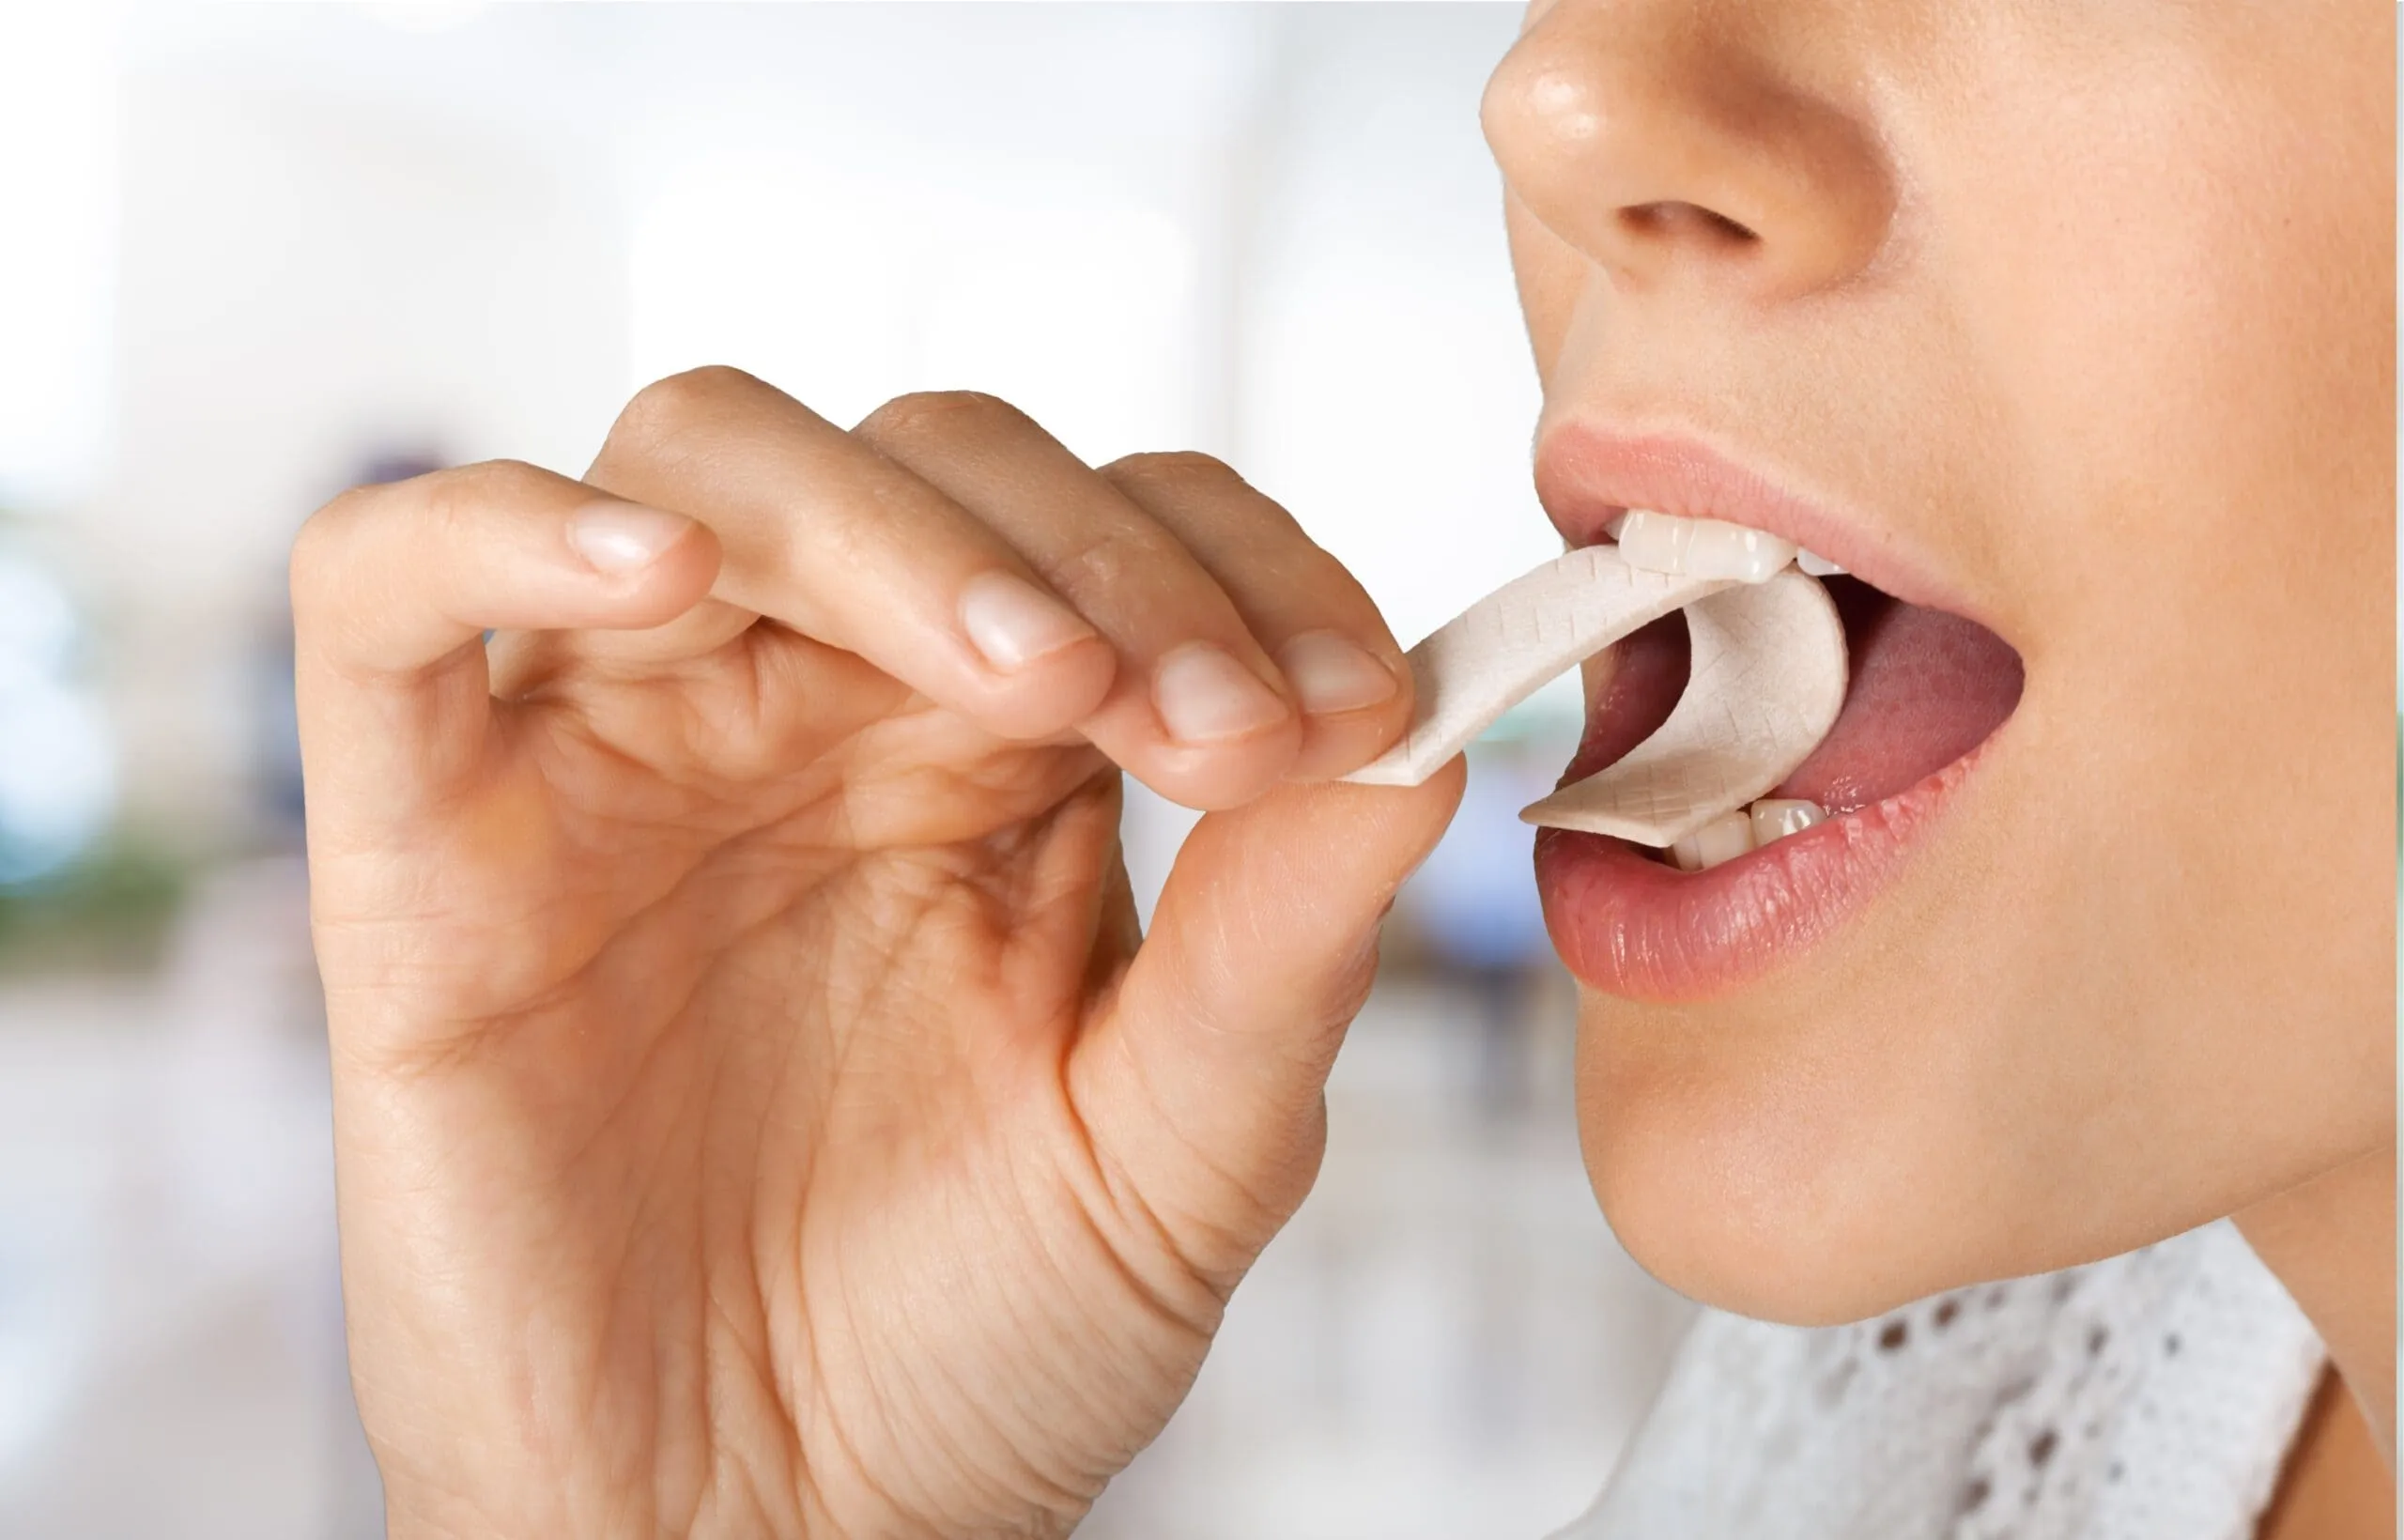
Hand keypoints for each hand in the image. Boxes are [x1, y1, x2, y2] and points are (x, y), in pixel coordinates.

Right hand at [292, 369, 1463, 1538]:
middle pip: (929, 460)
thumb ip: (1289, 937)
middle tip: (1211, 721)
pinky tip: (660, 574)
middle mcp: (816, 713)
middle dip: (1093, 556)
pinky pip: (390, 588)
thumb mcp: (1182, 1147)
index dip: (1244, 569)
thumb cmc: (975, 1349)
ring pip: (702, 463)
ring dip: (884, 527)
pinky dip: (502, 527)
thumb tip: (1430, 734)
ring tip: (1025, 677)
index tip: (1357, 704)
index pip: (1125, 527)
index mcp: (1002, 758)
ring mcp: (618, 750)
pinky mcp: (419, 837)